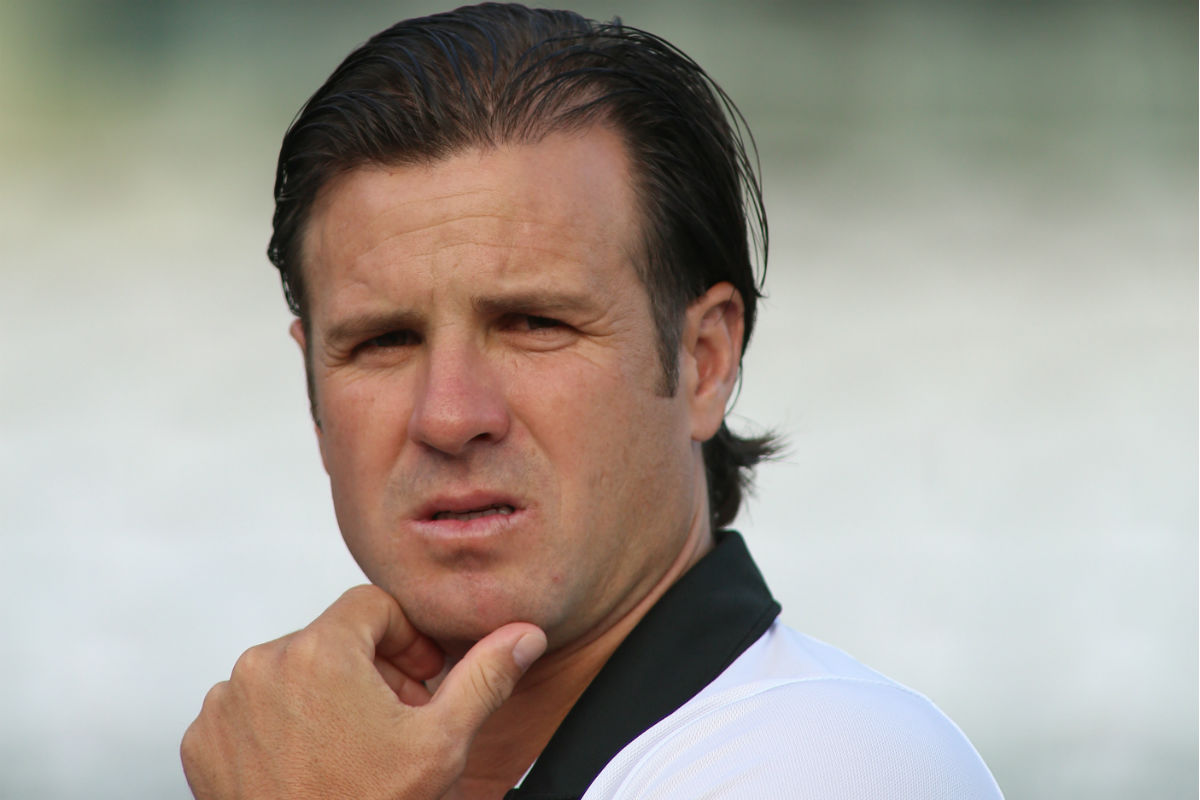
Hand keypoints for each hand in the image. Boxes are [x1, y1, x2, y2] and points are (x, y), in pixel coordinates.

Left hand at [180, 585, 546, 798]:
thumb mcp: (443, 743)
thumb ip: (484, 676)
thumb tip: (521, 636)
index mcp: (319, 653)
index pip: (371, 604)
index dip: (407, 638)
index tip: (419, 677)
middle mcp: (262, 668)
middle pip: (332, 639)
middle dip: (370, 671)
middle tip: (396, 721)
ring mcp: (227, 706)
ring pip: (291, 673)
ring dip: (326, 697)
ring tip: (354, 747)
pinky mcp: (203, 741)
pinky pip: (250, 709)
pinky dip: (282, 726)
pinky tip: (313, 763)